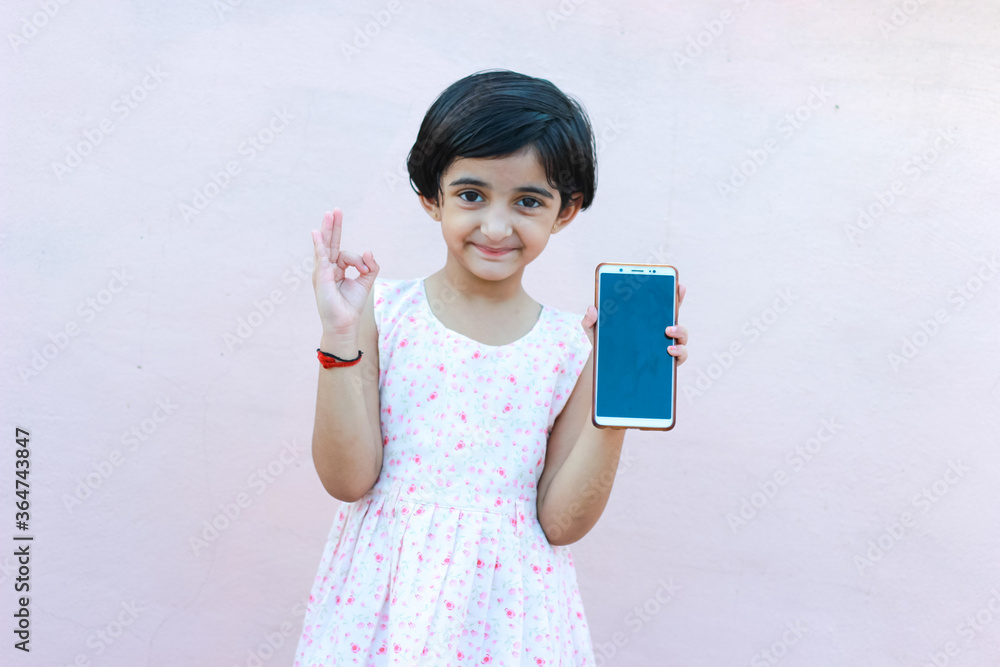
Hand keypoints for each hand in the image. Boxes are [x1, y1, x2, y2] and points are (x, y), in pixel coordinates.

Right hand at [311, 208, 378, 336]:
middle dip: (333, 226)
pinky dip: (319, 245)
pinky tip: (317, 234)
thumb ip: (370, 266)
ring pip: (328, 247)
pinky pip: (321, 258)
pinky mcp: (322, 277)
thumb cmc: (351, 305)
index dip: (357, 257)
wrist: (344, 323)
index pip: (342, 252)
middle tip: (335, 210)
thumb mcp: (366, 282)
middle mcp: (326, 268)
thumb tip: (368, 251)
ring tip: (330, 214)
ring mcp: (322, 272)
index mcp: (335, 269)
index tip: (366, 263)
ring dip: (329, 230)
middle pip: (329, 243)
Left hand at [580, 283, 687, 365]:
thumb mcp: (594, 332)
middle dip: (677, 308)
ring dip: (680, 331)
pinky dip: (679, 352)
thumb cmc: (603, 347)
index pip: (661, 302)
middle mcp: (660, 330)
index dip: (672, 291)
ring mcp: (667, 345)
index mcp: (645, 318)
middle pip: (675, 315)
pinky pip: (681, 356)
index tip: (677, 284)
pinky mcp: (669, 363)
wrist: (606, 371)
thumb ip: (589, 320)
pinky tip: (669, 351)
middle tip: (666, 305)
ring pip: (682, 335)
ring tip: (668, 331)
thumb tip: (592, 308)